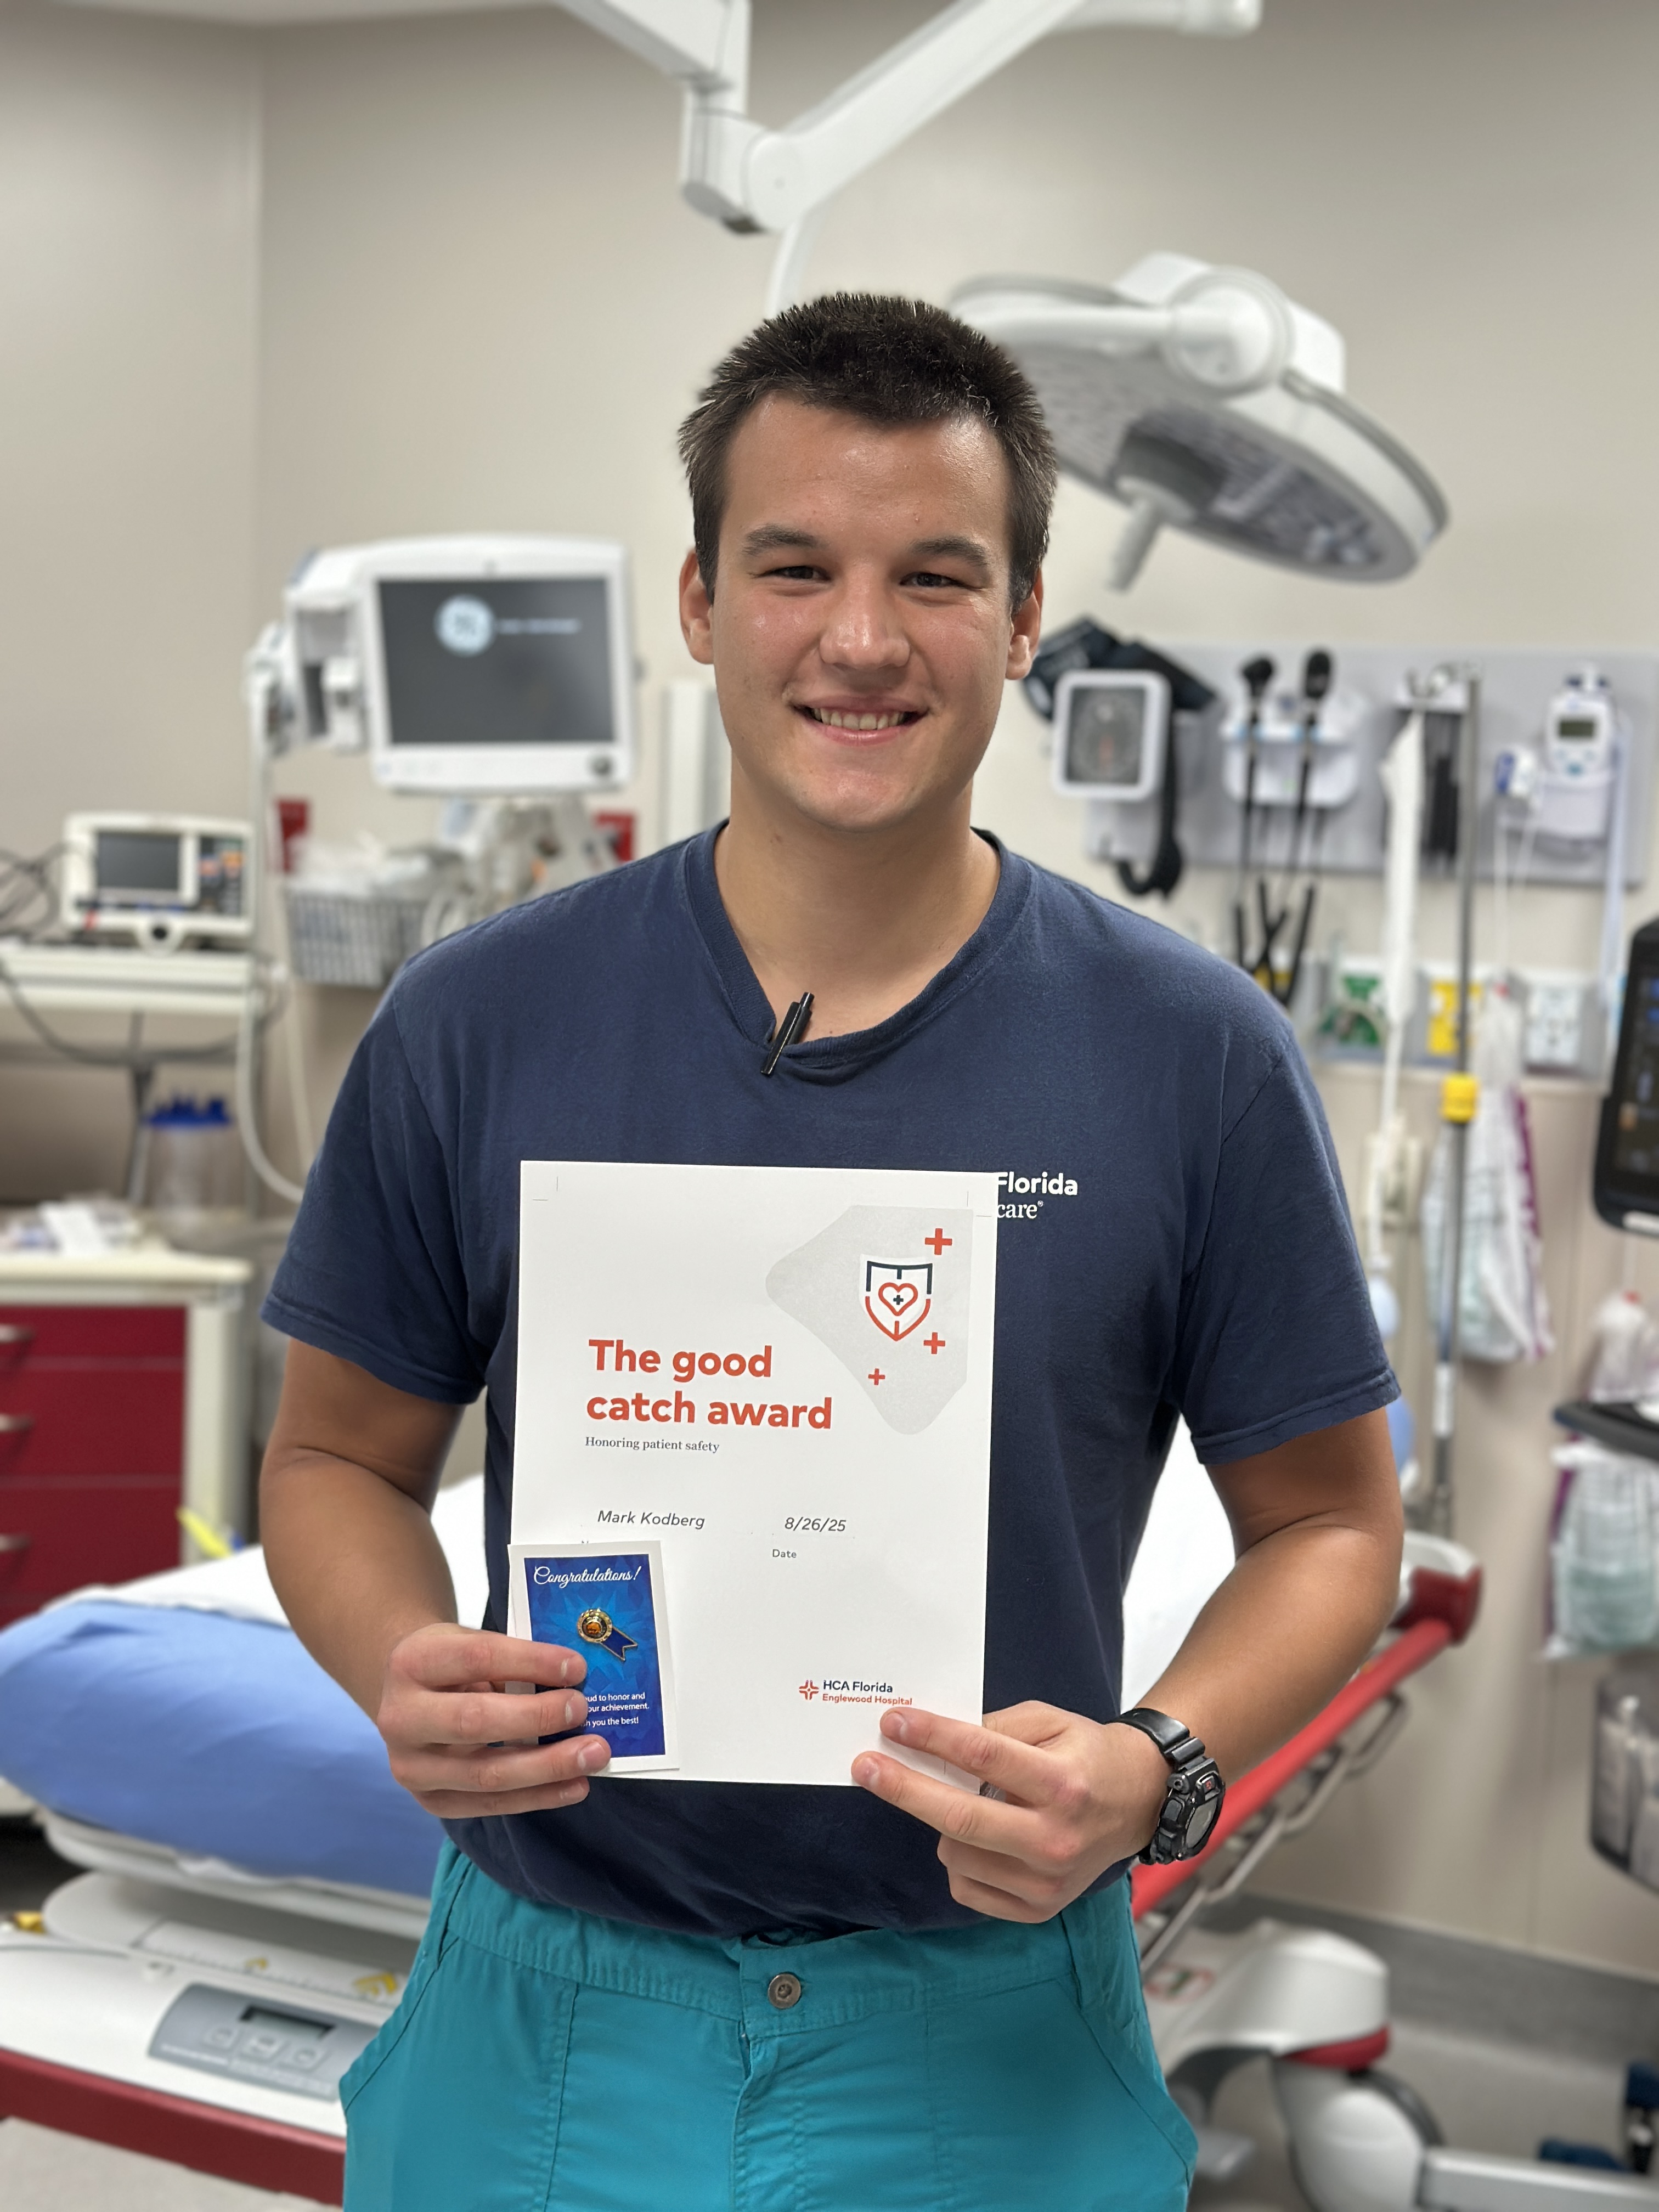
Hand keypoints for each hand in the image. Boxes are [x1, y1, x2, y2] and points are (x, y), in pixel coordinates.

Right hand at [376, 1622, 610, 1816]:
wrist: (406, 1697)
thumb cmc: (453, 1665)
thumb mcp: (471, 1644)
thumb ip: (513, 1659)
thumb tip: (577, 1677)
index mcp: (412, 1662)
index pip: (477, 1658)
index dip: (530, 1662)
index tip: (576, 1667)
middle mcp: (400, 1718)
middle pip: (474, 1721)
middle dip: (536, 1717)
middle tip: (583, 1711)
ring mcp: (410, 1767)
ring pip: (485, 1774)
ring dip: (547, 1767)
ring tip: (593, 1755)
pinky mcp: (429, 1802)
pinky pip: (489, 1805)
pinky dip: (538, 1797)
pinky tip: (576, 1786)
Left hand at [851, 1702, 1169, 1922]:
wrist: (1137, 1804)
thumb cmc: (1086, 1755)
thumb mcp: (1050, 1721)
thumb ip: (995, 1727)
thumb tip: (933, 1737)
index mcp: (1063, 1784)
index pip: (982, 1756)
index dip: (931, 1738)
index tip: (893, 1723)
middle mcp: (1055, 1839)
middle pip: (960, 1818)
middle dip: (904, 1788)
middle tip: (865, 1765)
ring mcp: (1046, 1882)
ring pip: (956, 1854)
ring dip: (942, 1823)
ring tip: (968, 1803)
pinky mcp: (1037, 1910)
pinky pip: (966, 1887)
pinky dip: (958, 1859)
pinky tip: (980, 1838)